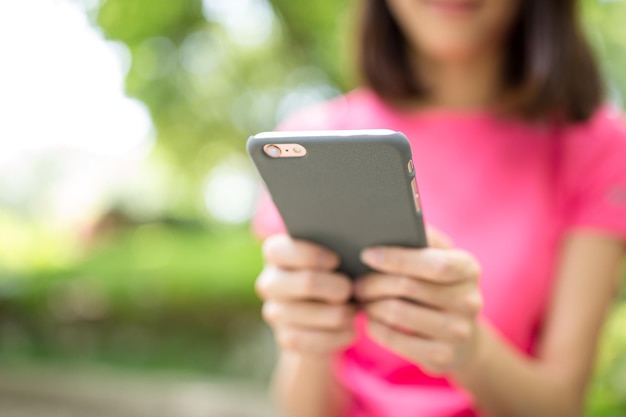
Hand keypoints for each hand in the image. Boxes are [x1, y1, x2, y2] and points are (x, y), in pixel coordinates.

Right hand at [256, 234, 356, 355]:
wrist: (322, 319)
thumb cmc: (332, 274)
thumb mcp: (330, 256)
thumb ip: (332, 243)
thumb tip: (351, 242)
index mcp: (276, 254)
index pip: (280, 251)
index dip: (311, 255)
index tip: (336, 260)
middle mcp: (269, 283)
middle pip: (308, 282)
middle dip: (338, 287)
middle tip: (350, 289)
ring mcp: (275, 313)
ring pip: (319, 314)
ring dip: (344, 313)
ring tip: (355, 309)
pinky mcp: (287, 340)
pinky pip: (320, 339)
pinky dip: (341, 334)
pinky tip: (349, 329)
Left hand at [355, 228, 482, 375]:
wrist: (459, 332)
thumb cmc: (436, 282)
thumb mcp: (435, 255)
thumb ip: (417, 235)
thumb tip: (386, 221)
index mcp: (468, 268)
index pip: (434, 263)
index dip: (398, 259)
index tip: (367, 254)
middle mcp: (470, 300)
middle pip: (408, 287)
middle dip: (374, 282)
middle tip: (355, 282)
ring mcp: (458, 331)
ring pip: (397, 313)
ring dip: (371, 304)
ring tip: (361, 298)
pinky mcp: (442, 356)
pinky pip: (394, 339)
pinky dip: (375, 327)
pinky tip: (370, 319)